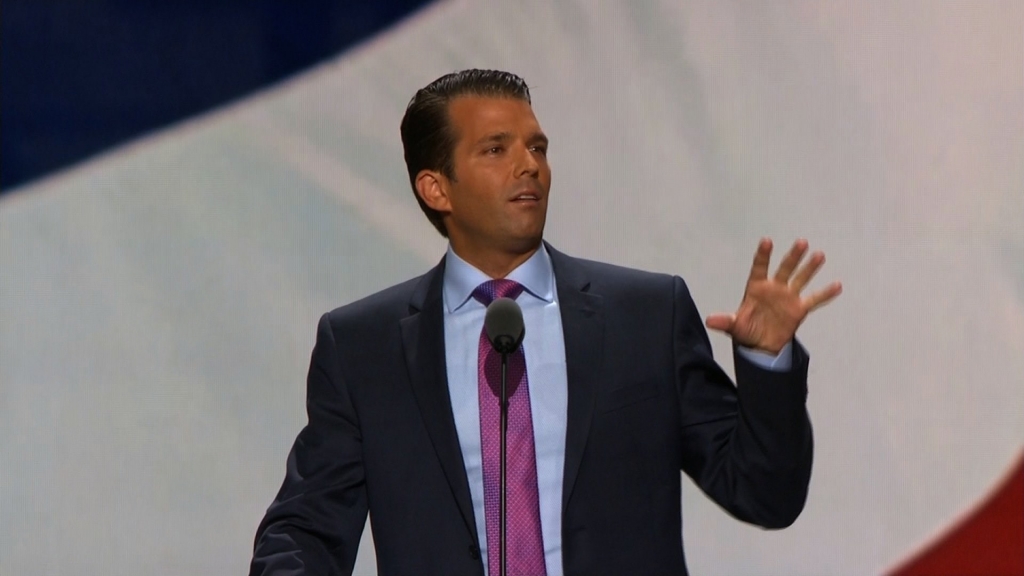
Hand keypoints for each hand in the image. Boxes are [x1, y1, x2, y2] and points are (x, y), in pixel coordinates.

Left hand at [705, 238, 841, 353]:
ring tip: (819, 254)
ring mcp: (788, 297)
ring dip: (810, 268)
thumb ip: (725, 321)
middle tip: (802, 242)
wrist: (761, 345)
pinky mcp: (799, 309)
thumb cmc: (746, 330)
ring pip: (800, 278)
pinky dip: (825, 293)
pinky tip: (837, 284)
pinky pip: (814, 299)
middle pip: (784, 269)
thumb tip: (710, 320)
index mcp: (756, 288)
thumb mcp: (734, 327)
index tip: (767, 241)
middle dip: (792, 257)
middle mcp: (774, 288)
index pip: (759, 268)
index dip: (763, 256)